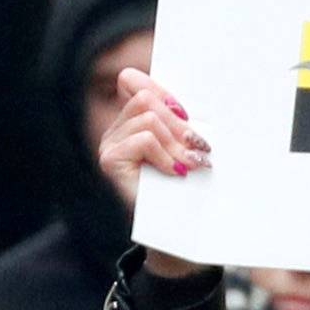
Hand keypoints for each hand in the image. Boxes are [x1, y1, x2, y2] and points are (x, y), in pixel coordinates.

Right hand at [98, 69, 207, 277]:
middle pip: (146, 98)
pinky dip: (166, 154)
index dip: (161, 89)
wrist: (176, 228)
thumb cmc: (185, 187)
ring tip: (192, 163)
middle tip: (200, 147)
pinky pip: (144, 139)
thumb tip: (191, 100)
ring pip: (148, 118)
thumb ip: (182, 122)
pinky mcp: (110, 161)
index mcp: (132, 121)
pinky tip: (176, 172)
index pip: (132, 81)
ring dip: (177, 142)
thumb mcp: (187, 147)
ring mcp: (109, 145)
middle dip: (180, 123)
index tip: (188, 115)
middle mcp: (116, 130)